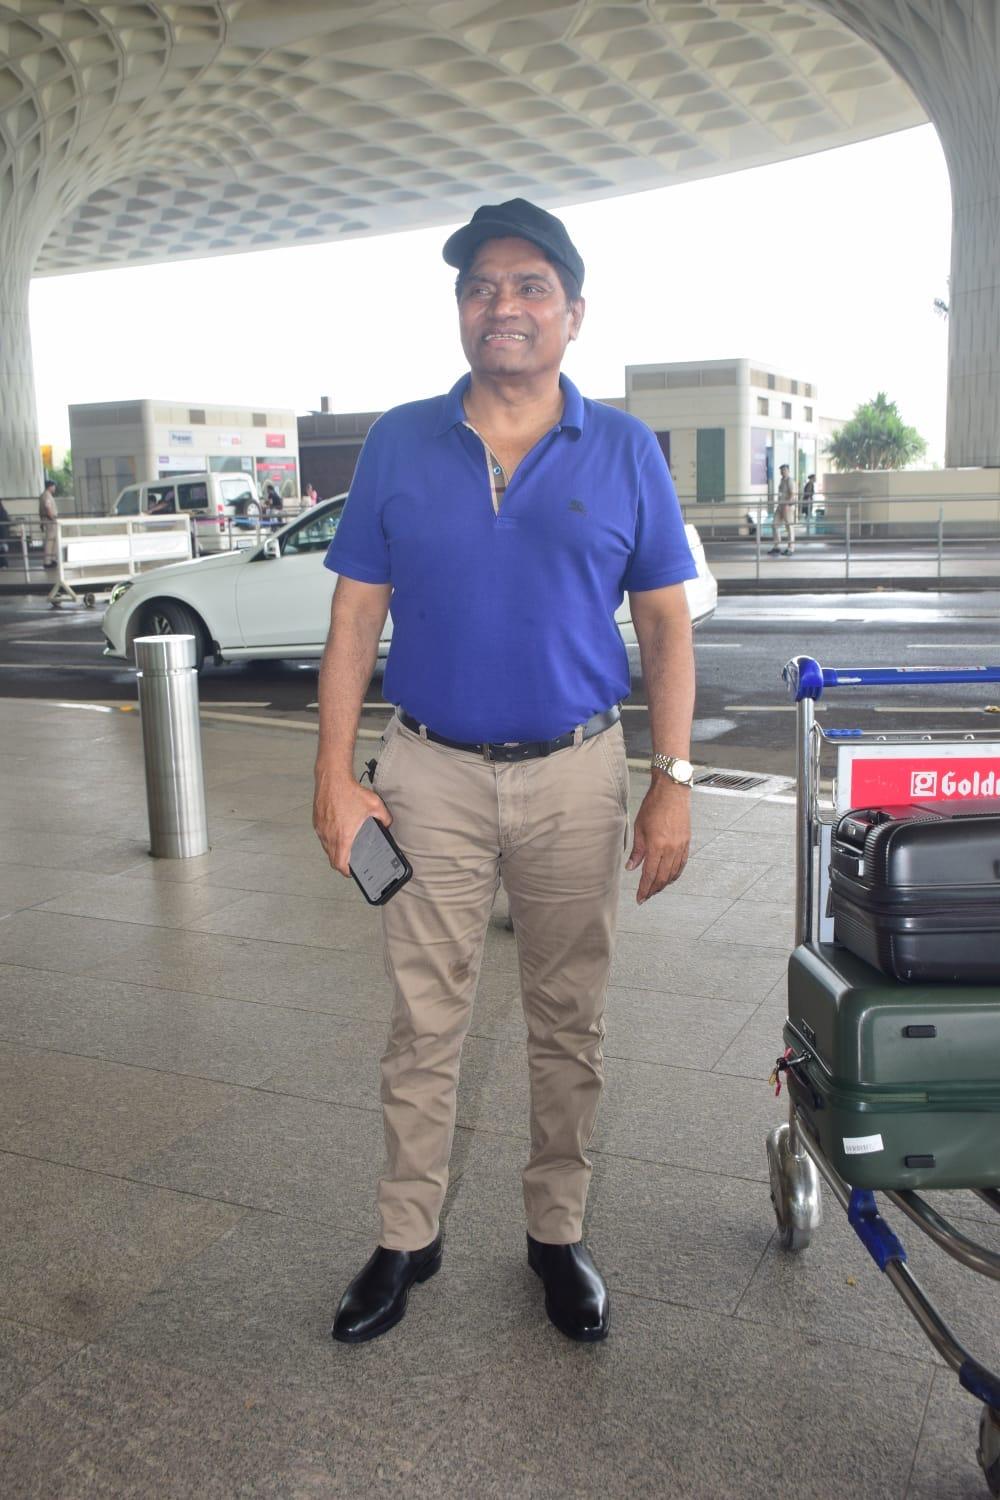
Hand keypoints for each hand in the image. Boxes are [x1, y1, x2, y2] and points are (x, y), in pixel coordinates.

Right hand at [313, 765, 390, 876]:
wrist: (332, 778)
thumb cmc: (350, 792)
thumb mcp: (375, 805)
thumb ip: (385, 818)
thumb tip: (387, 825)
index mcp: (343, 836)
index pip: (339, 864)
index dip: (346, 871)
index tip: (351, 871)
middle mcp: (329, 835)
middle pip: (332, 858)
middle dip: (341, 862)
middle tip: (350, 861)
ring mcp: (321, 829)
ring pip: (326, 847)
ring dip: (334, 850)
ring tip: (345, 847)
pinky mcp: (316, 821)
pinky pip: (322, 836)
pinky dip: (329, 839)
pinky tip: (338, 831)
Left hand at [626, 779, 690, 902]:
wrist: (672, 792)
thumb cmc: (654, 805)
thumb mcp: (639, 828)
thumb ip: (637, 850)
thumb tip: (631, 866)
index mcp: (657, 846)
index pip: (650, 874)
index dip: (644, 889)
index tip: (640, 898)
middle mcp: (671, 849)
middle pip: (662, 877)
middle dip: (654, 890)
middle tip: (646, 896)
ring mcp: (680, 846)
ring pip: (673, 873)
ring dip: (664, 884)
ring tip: (656, 889)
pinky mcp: (686, 842)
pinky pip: (682, 864)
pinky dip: (676, 874)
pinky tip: (670, 877)